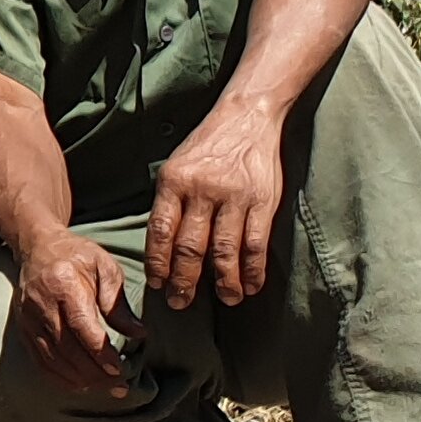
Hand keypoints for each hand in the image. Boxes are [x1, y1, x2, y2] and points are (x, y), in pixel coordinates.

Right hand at [13, 234, 134, 399]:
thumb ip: (118, 302)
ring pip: (53, 359)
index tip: (118, 368)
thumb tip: (138, 334)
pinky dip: (60, 378)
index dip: (99, 351)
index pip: (80, 325)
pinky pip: (40, 361)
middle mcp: (41, 304)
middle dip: (94, 371)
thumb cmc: (76, 255)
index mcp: (63, 284)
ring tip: (106, 388)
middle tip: (120, 385)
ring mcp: (29, 319)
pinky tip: (81, 385)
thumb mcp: (105, 267)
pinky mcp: (24, 330)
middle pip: (66, 347)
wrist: (36, 247)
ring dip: (80, 379)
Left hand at [148, 100, 286, 308]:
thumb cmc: (206, 147)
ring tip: (225, 300)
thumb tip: (160, 248)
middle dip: (184, 281)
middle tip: (181, 303)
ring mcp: (234, 197)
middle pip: (190, 247)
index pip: (161, 232)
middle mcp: (201, 191)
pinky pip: (255, 243)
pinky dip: (253, 269)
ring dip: (224, 281)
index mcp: (174, 183)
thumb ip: (170, 203)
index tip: (158, 285)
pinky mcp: (262, 202)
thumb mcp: (176, 167)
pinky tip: (251, 285)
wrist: (246, 118)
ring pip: (224, 250)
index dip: (158, 263)